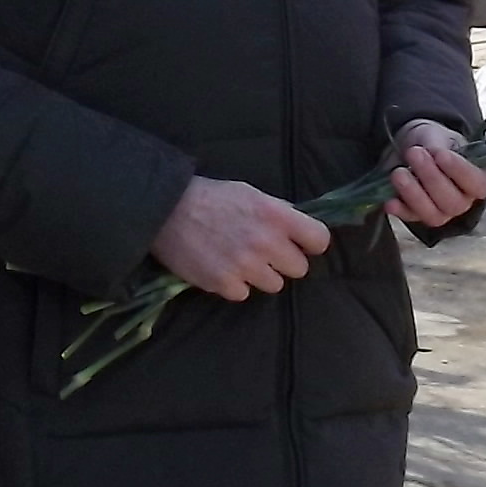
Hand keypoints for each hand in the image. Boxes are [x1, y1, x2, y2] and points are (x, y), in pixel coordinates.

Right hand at [151, 176, 330, 299]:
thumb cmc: (211, 197)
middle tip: (263, 252)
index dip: (310, 243)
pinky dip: (234, 284)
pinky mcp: (224, 284)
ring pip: (274, 285)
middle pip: (299, 268)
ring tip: (239, 259)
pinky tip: (221, 267)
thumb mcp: (250, 193)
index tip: (300, 244)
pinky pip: (244, 294)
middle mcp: (265, 243)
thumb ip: (278, 212)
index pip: (319, 240)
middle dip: (283, 261)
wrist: (166, 210)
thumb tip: (300, 229)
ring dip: (260, 275)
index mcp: (276, 216)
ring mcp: (245, 266)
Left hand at [386, 120, 485, 228]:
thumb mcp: (438, 136)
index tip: (440, 154)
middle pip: (452, 202)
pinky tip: (390, 201)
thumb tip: (432, 152)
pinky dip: (400, 210)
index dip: (460, 171)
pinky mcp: (416, 215)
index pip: (477, 184)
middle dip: (431, 178)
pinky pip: (410, 218)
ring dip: (414, 194)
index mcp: (476, 180)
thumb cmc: (433, 142)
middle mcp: (461, 200)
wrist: (411, 147)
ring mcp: (439, 211)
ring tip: (398, 172)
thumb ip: (438, 146)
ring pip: (432, 214)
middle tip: (414, 154)